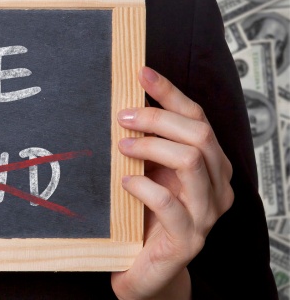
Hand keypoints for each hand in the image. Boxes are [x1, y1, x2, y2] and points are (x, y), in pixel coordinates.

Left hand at [111, 67, 233, 299]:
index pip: (197, 117)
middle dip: (157, 119)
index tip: (140, 73)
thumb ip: (148, 141)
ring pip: (192, 160)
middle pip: (198, 133)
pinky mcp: (188, 238)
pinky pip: (170, 203)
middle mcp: (218, 185)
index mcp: (211, 164)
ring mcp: (207, 213)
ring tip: (121, 146)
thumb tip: (125, 100)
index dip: (170, 92)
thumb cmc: (144, 214)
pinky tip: (125, 181)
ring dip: (152, 147)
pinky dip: (144, 186)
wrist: (144, 268)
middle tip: (122, 117)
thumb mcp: (149, 170)